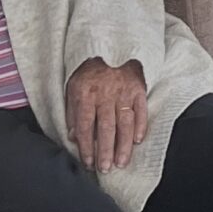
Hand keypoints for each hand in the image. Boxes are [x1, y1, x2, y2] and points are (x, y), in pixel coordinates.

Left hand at [66, 57, 148, 171]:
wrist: (111, 43)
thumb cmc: (89, 69)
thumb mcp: (73, 86)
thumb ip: (72, 111)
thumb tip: (73, 136)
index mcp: (86, 93)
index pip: (85, 125)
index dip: (86, 146)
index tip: (87, 162)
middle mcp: (105, 94)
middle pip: (106, 127)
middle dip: (105, 151)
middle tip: (105, 168)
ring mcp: (124, 91)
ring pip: (124, 123)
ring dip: (123, 145)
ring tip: (121, 162)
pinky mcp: (139, 88)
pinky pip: (141, 110)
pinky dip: (140, 126)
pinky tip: (137, 141)